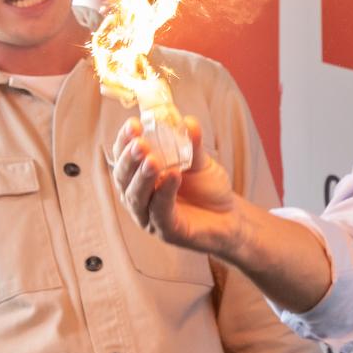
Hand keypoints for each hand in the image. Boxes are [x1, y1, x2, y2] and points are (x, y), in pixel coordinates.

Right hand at [112, 116, 240, 255]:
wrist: (230, 217)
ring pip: (136, 197)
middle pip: (123, 178)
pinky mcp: (167, 231)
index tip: (133, 124)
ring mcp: (149, 217)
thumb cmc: (207, 189)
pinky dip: (164, 193)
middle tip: (139, 143)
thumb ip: (192, 143)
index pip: (123, 157)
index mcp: (140, 176)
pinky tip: (173, 176)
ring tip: (152, 159)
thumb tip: (188, 121)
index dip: (124, 140)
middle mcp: (139, 197)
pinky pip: (160, 212)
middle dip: (129, 159)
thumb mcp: (200, 161)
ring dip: (142, 177)